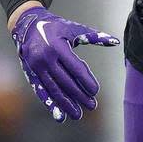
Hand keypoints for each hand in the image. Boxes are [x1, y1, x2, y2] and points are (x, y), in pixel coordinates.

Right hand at [10, 7, 119, 122]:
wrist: (27, 25)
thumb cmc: (56, 27)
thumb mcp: (74, 28)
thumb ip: (94, 37)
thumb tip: (115, 42)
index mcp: (58, 46)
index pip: (74, 67)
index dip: (86, 80)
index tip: (95, 91)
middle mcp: (45, 58)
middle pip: (65, 81)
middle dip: (79, 95)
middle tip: (92, 106)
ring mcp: (36, 68)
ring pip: (53, 89)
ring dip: (66, 104)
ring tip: (78, 115)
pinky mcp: (31, 74)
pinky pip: (41, 92)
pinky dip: (50, 105)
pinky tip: (59, 115)